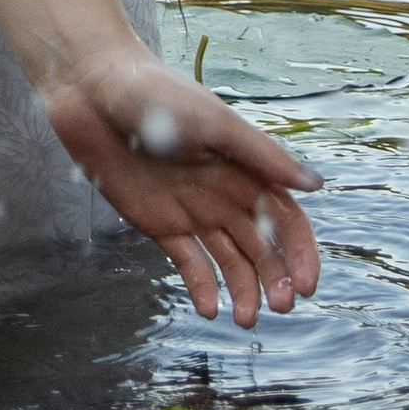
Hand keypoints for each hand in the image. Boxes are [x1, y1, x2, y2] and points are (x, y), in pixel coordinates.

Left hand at [44, 45, 323, 326]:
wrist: (91, 90)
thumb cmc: (156, 94)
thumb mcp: (213, 123)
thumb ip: (262, 155)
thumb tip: (316, 186)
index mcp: (245, 170)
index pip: (286, 220)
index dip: (300, 253)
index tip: (305, 286)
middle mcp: (225, 194)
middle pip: (262, 247)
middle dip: (275, 280)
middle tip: (279, 309)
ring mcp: (193, 211)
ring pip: (230, 261)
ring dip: (242, 291)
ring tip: (244, 319)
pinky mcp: (158, 223)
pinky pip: (188, 262)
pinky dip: (201, 287)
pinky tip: (209, 309)